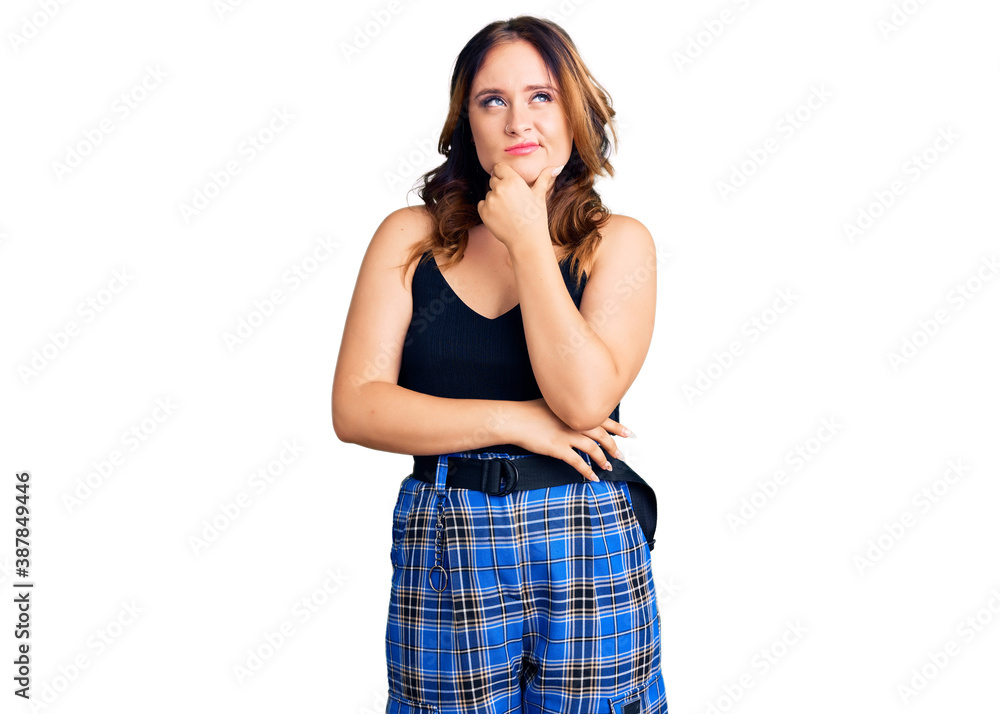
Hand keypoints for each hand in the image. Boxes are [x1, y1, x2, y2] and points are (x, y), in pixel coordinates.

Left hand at [477, 162, 562, 249]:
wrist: (527, 240)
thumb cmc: (535, 217)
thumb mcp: (540, 195)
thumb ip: (545, 178)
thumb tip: (557, 167)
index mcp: (513, 180)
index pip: (499, 167)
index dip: (503, 174)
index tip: (509, 184)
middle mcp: (500, 188)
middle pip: (493, 179)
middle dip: (500, 187)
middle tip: (512, 201)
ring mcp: (490, 200)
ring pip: (488, 193)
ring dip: (495, 199)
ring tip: (508, 211)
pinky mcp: (483, 211)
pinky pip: (482, 204)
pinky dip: (488, 209)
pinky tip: (501, 217)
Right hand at [509, 398, 629, 482]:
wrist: (514, 419)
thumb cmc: (529, 411)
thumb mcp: (552, 404)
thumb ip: (567, 410)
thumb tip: (576, 414)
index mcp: (574, 411)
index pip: (603, 419)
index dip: (618, 428)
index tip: (629, 433)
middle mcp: (574, 422)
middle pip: (602, 435)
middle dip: (614, 446)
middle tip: (620, 455)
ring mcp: (567, 435)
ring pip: (593, 449)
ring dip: (603, 460)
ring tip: (607, 467)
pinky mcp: (558, 448)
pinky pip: (578, 463)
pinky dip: (587, 472)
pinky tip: (592, 478)